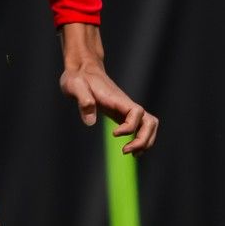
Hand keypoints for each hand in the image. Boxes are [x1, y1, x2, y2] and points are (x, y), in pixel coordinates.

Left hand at [58, 23, 158, 154]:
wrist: (82, 71)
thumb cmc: (77, 78)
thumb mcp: (74, 86)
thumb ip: (83, 100)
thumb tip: (90, 122)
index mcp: (117, 99)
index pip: (136, 112)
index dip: (129, 126)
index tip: (114, 134)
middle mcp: (126, 104)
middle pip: (150, 122)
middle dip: (143, 139)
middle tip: (125, 151)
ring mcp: (126, 109)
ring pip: (149, 125)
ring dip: (145, 141)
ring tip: (132, 154)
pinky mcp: (122, 114)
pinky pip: (140, 127)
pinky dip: (140, 140)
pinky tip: (131, 151)